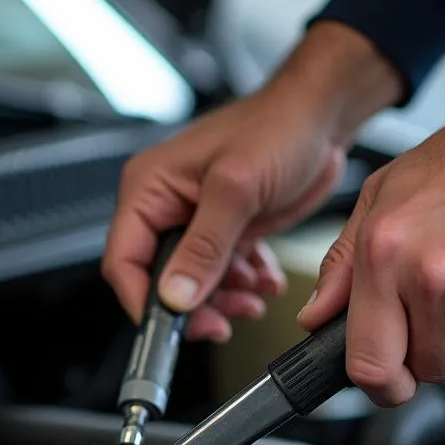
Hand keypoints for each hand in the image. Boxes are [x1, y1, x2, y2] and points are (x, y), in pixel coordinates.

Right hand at [102, 23, 403, 340]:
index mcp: (149, 188)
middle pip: (159, 281)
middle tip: (221, 322)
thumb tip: (175, 295)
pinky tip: (263, 279)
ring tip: (252, 297)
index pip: (123, 261)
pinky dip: (244, 286)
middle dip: (192, 306)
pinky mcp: (226, 233)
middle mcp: (166, 207)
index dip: (143, 301)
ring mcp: (196, 223)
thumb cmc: (278, 126)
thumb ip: (204, 247)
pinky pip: (222, 276)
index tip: (172, 327)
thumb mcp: (237, 189)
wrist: (321, 117)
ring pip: (193, 286)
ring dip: (224, 300)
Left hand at [297, 81, 444, 404]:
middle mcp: (431, 282)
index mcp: (384, 256)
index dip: (377, 385)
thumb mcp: (382, 195)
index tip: (385, 381)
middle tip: (440, 302)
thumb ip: (342, 263)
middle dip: (427, 348)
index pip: (368, 364)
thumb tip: (315, 317)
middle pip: (422, 369)